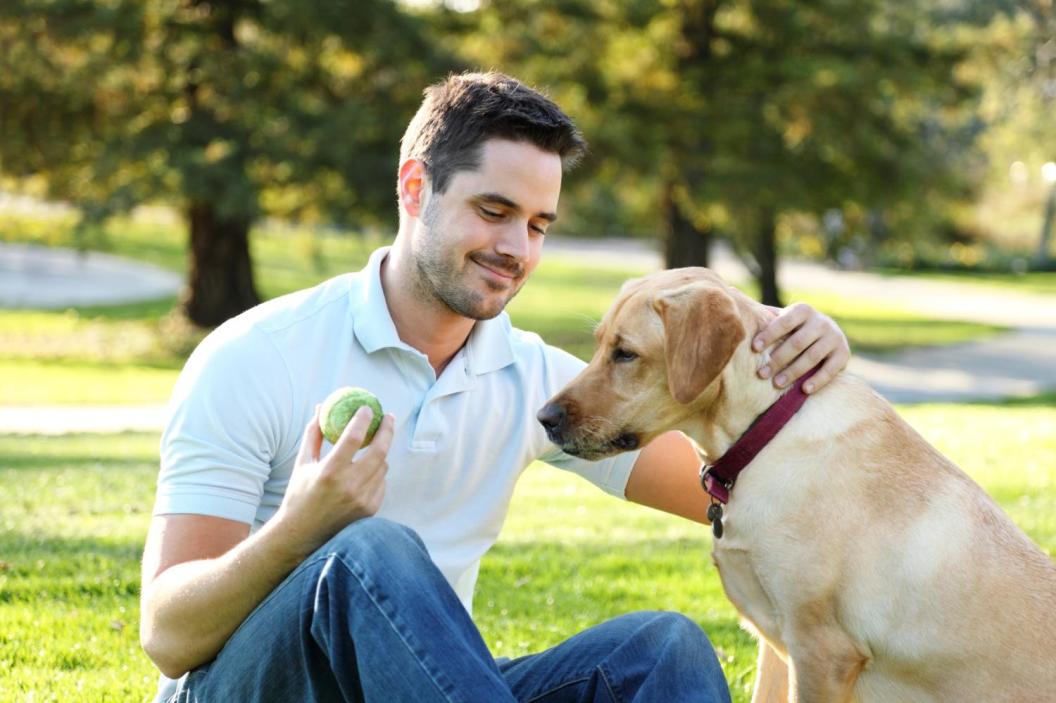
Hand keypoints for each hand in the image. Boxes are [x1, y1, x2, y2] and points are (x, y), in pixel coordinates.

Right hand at [274, 405, 394, 557]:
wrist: (301, 534)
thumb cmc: (299, 495)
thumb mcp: (302, 463)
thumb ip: (313, 434)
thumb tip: (321, 408)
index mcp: (330, 471)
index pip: (353, 438)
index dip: (363, 419)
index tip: (367, 408)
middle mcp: (349, 486)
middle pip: (379, 451)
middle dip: (387, 430)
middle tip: (388, 416)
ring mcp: (362, 499)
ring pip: (383, 466)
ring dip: (381, 452)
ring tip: (374, 443)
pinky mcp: (370, 510)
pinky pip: (382, 483)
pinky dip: (377, 472)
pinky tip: (369, 469)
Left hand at [752, 302, 848, 393]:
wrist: (829, 335)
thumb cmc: (795, 328)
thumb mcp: (783, 318)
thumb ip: (762, 313)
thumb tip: (730, 293)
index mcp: (803, 311)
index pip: (784, 322)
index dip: (769, 334)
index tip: (754, 348)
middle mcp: (821, 322)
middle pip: (797, 342)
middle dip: (778, 359)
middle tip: (761, 374)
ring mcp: (835, 337)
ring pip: (812, 357)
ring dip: (793, 372)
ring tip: (777, 384)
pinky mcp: (844, 354)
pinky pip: (831, 369)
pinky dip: (818, 380)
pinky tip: (804, 390)